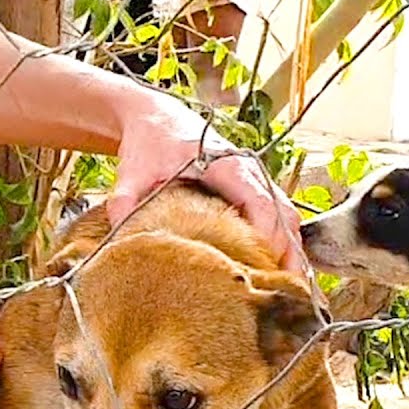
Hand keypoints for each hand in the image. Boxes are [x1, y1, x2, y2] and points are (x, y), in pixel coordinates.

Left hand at [107, 93, 303, 272]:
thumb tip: (118, 239)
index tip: (268, 266)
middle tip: (289, 290)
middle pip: (284, 213)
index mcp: (226, 164)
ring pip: (285, 217)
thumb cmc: (149, 141)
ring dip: (289, 250)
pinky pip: (276, 218)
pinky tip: (276, 273)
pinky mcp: (249, 191)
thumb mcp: (132, 170)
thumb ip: (125, 201)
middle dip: (290, 251)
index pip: (260, 200)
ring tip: (288, 289)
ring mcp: (252, 180)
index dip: (269, 234)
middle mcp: (248, 171)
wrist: (156, 118)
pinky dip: (281, 243)